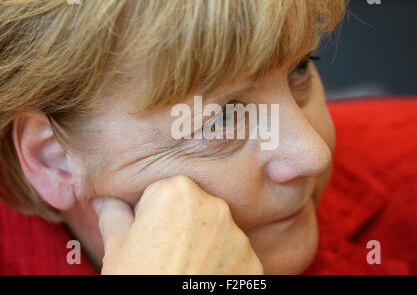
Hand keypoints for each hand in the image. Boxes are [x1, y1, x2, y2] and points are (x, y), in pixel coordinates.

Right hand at [94, 175, 263, 273]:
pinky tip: (203, 281)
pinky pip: (234, 257)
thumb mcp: (116, 247)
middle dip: (181, 226)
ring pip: (216, 233)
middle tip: (165, 256)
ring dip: (204, 246)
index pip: (163, 193)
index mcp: (177, 191)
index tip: (148, 238)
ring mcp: (237, 235)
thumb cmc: (136, 280)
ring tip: (184, 271)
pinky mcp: (252, 262)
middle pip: (194, 209)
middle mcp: (214, 206)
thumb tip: (107, 202)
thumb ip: (114, 214)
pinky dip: (223, 268)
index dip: (152, 216)